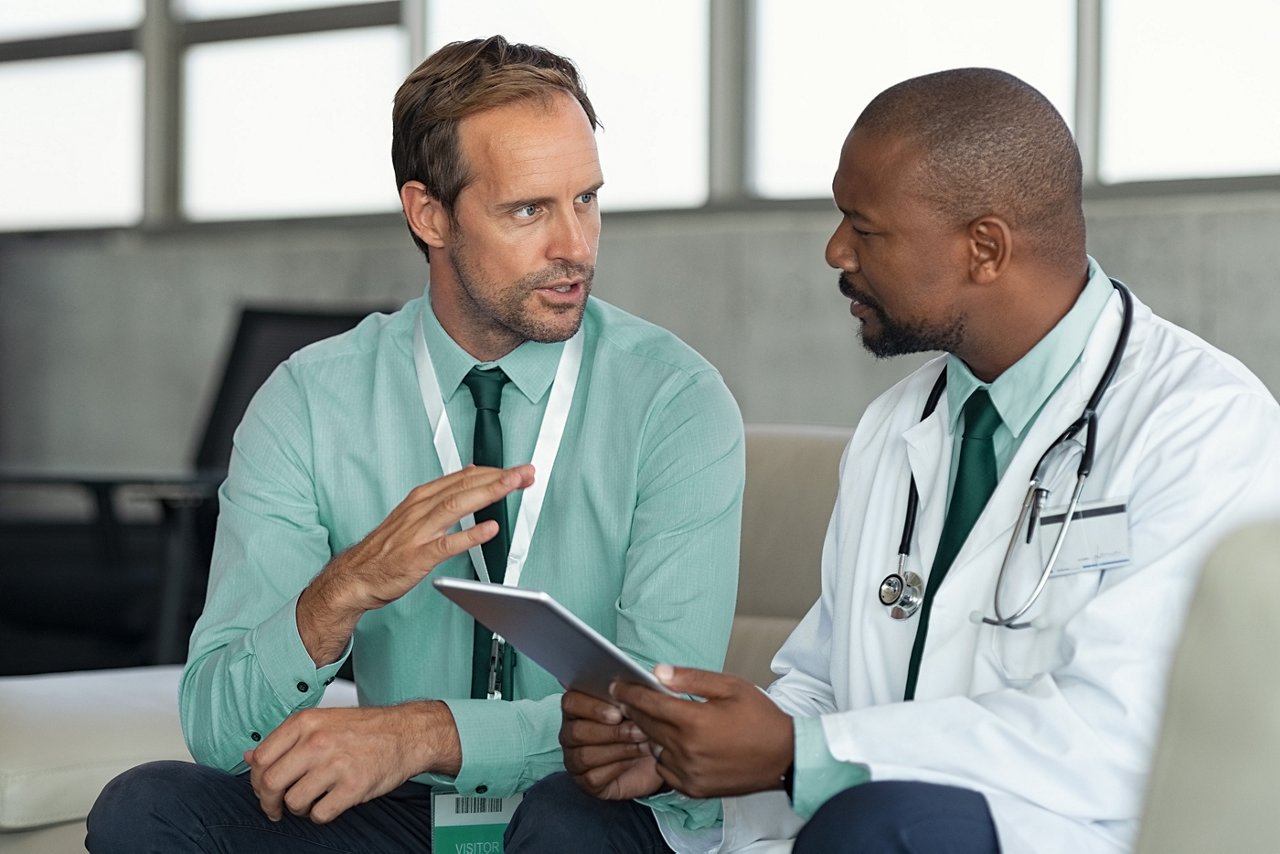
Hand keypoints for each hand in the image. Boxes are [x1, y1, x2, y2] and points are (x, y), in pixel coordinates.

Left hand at [244, 702, 459, 823]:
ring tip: (313, 800)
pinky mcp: (353, 786)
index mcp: (306, 722)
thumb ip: (285, 739)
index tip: (263, 789)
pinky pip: (320, 814)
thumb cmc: (365, 729)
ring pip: (294, 802)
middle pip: (271, 783)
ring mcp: (336, 764)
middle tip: (277, 807)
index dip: (256, 780)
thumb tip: (248, 757)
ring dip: (299, 808)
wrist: (407, 733)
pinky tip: (330, 802)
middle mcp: (317, 741)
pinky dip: (321, 814)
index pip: (260, 758)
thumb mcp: (321, 722)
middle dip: (269, 802)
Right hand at [298, 465, 534, 662]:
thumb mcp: (413, 514)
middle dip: (498, 477)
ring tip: (512, 486)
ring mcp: (418, 532)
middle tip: (524, 472)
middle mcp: (420, 510)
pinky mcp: (417, 557)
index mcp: (421, 498)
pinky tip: (489, 529)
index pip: (462, 477)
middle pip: (464, 487)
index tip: (516, 469)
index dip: (493, 471)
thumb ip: (442, 497)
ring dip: (488, 494)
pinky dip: (469, 535)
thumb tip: (471, 477)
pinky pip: (446, 544)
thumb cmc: (386, 549)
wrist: (355, 576)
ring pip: (457, 506)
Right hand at [560, 689, 664, 799]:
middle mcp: (570, 732)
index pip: (570, 701)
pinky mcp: (585, 782)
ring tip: (642, 744)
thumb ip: (636, 690)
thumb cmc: (643, 727)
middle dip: (611, 731)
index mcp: (578, 707)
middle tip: (638, 730)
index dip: (592, 706)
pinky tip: (634, 761)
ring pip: (585, 755)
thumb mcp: (641, 706)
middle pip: (577, 731)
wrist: (656, 758)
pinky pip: (592, 777)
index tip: (617, 712)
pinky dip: (616, 768)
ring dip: (618, 749)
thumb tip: (649, 673)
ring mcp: (574, 759)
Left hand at [612, 665, 793, 799]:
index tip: (617, 685)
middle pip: (647, 725)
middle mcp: (687, 749)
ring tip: (652, 719)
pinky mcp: (693, 788)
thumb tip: (657, 672)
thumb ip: (691, 678)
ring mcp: (689, 772)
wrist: (784, 757)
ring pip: (654, 748)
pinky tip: (672, 743)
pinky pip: (665, 770)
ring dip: (649, 732)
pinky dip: (663, 755)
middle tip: (626, 698)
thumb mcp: (730, 686)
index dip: (629, 692)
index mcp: (695, 721)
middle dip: (634, 709)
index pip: (649, 703)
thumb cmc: (761, 718)